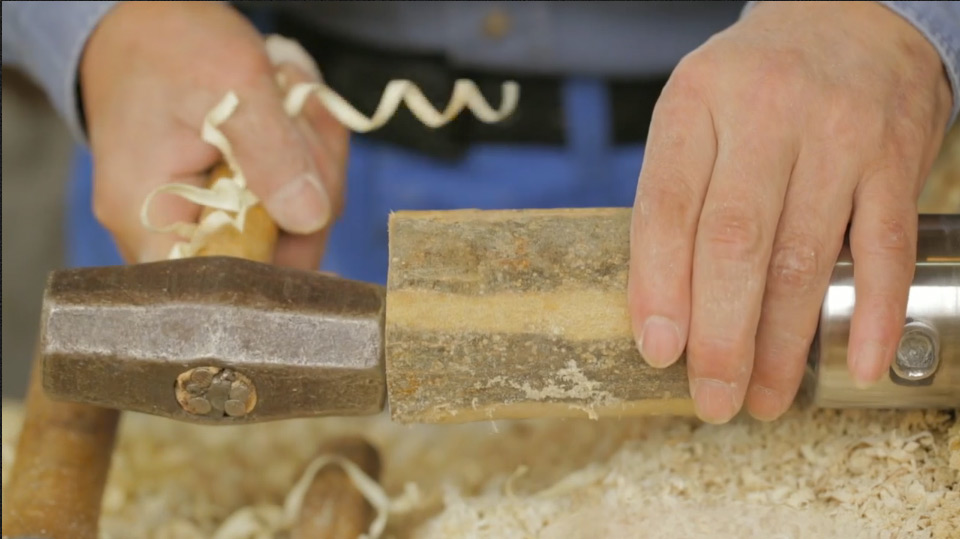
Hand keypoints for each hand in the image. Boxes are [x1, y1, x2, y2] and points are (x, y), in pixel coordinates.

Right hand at [80, 1, 347, 267]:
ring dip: (311, 166)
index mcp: (149, 215)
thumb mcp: (230, 82)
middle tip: (304, 122)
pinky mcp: (227, 201)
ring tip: (294, 105)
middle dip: (307, 193)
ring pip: (288, 226)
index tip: (322, 244)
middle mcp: (169, 231)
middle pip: (268, 256)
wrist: (142, 23)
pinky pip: (282, 203)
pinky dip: (301, 162)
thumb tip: (309, 218)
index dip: (276, 279)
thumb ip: (271, 151)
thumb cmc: (169, 46)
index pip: (216, 286)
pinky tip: (293, 117)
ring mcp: (202, 218)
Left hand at [628, 1, 951, 422]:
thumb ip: (674, 197)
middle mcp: (765, 113)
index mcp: (696, 102)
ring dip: (785, 344)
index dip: (657, 288)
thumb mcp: (695, 115)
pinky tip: (853, 363)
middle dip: (721, 336)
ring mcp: (837, 135)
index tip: (659, 352)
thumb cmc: (754, 84)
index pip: (665, 207)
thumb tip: (661, 312)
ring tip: (766, 398)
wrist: (850, 16)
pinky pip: (884, 249)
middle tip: (713, 397)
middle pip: (735, 242)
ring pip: (806, 257)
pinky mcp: (894, 160)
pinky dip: (871, 314)